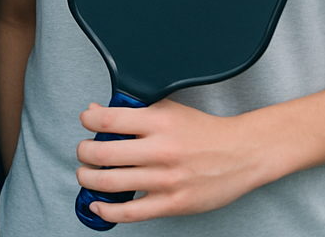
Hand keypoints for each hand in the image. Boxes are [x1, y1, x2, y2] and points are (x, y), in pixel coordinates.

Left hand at [76, 99, 272, 223]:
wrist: (240, 154)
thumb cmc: (204, 131)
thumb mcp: (169, 110)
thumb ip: (134, 111)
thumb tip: (98, 112)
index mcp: (159, 122)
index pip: (110, 119)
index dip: (89, 120)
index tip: (86, 122)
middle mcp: (160, 150)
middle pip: (105, 153)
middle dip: (84, 152)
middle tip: (83, 151)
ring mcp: (166, 180)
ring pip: (112, 183)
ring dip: (89, 179)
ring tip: (85, 174)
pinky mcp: (172, 204)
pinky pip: (131, 212)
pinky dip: (108, 210)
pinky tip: (99, 204)